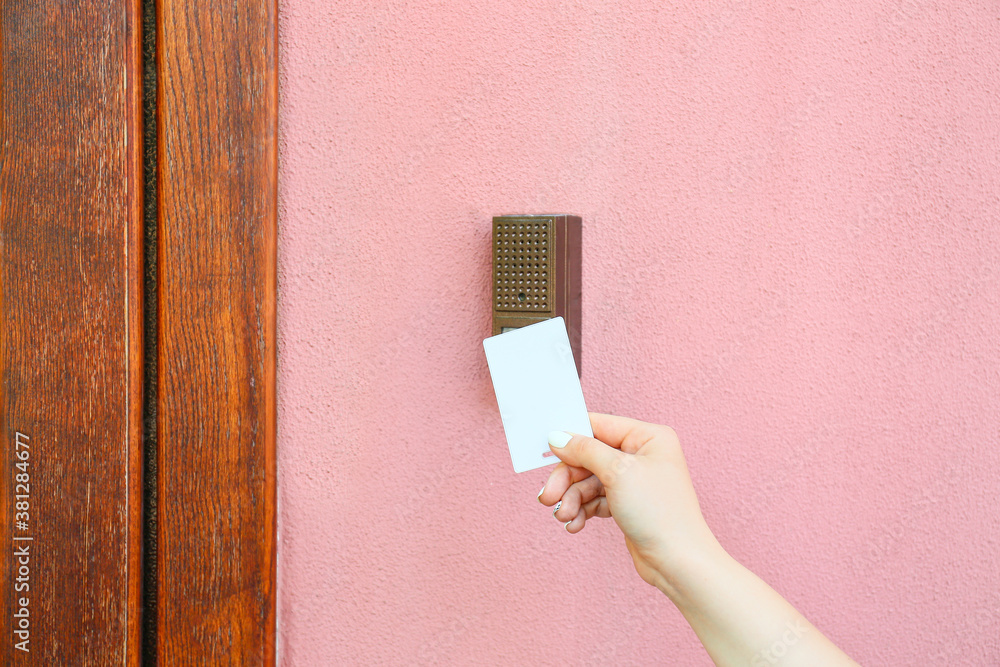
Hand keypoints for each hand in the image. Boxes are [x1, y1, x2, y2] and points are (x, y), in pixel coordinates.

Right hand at [537, 413, 721, 592]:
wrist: (678, 562)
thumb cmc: (659, 512)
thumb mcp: (617, 472)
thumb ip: (585, 450)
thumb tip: (558, 436)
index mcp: (648, 437)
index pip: (599, 426)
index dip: (571, 438)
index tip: (546, 450)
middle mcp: (641, 455)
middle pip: (589, 456)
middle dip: (567, 478)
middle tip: (548, 496)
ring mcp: (633, 481)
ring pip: (588, 481)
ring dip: (571, 498)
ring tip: (564, 516)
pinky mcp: (627, 504)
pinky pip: (594, 499)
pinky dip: (582, 510)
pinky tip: (575, 524)